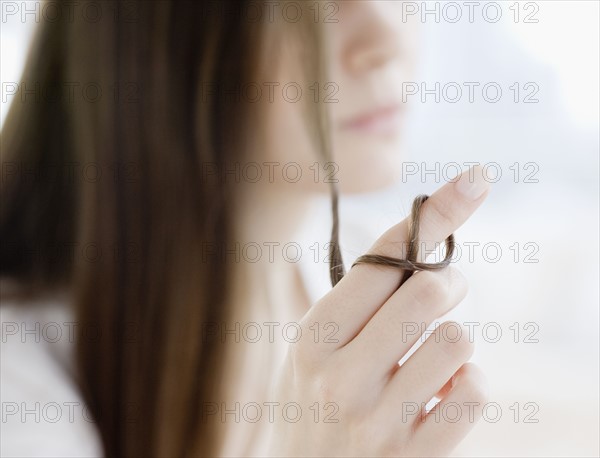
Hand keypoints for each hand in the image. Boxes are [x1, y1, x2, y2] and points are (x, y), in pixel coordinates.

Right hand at [268, 166, 490, 456]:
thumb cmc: (313, 401)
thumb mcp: (314, 347)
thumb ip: (356, 298)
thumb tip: (417, 236)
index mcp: (314, 335)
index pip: (384, 257)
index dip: (434, 214)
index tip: (474, 180)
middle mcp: (341, 375)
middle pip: (429, 290)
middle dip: (449, 279)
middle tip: (443, 288)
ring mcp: (377, 419)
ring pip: (458, 340)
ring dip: (456, 338)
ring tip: (434, 352)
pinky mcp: (412, 455)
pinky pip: (473, 393)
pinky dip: (470, 382)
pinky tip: (444, 391)